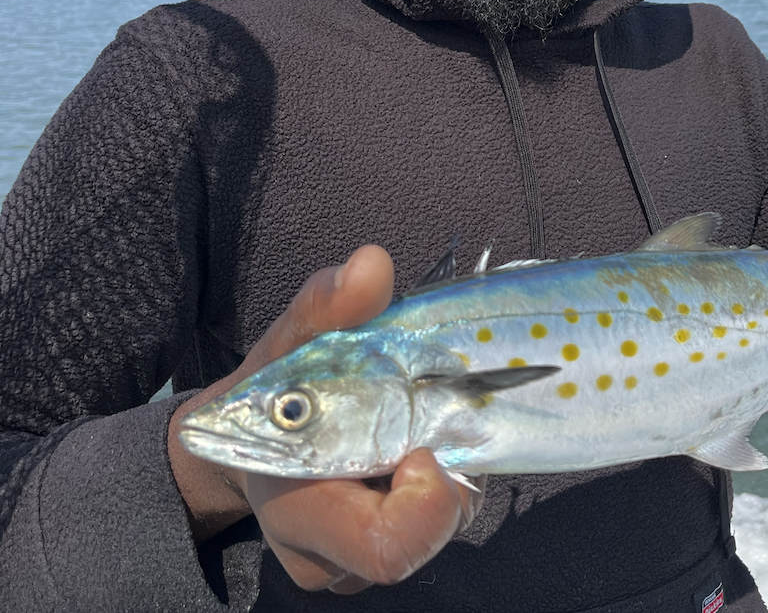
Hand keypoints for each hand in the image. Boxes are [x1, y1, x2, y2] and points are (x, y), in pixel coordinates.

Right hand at [168, 246, 484, 592]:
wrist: (259, 429)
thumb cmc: (279, 381)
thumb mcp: (294, 335)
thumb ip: (328, 304)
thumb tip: (372, 264)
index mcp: (300, 513)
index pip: (383, 548)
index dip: (422, 506)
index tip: (421, 449)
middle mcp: (330, 556)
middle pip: (422, 545)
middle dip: (442, 486)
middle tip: (430, 432)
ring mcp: (358, 562)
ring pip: (442, 530)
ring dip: (448, 475)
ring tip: (421, 426)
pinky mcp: (388, 551)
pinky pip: (442, 522)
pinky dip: (447, 479)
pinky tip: (425, 440)